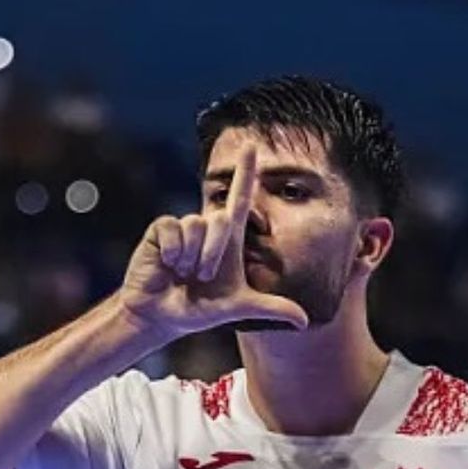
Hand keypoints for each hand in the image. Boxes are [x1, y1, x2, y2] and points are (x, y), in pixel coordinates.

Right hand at [118, 145, 307, 339]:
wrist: (164, 315)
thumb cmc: (202, 309)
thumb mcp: (239, 307)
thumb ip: (272, 308)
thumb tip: (305, 321)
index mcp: (229, 239)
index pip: (241, 199)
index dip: (246, 172)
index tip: (253, 147)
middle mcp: (208, 228)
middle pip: (219, 220)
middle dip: (212, 255)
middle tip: (203, 277)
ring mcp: (184, 227)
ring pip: (196, 225)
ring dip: (192, 257)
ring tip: (184, 272)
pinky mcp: (162, 229)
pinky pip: (173, 229)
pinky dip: (174, 252)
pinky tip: (168, 264)